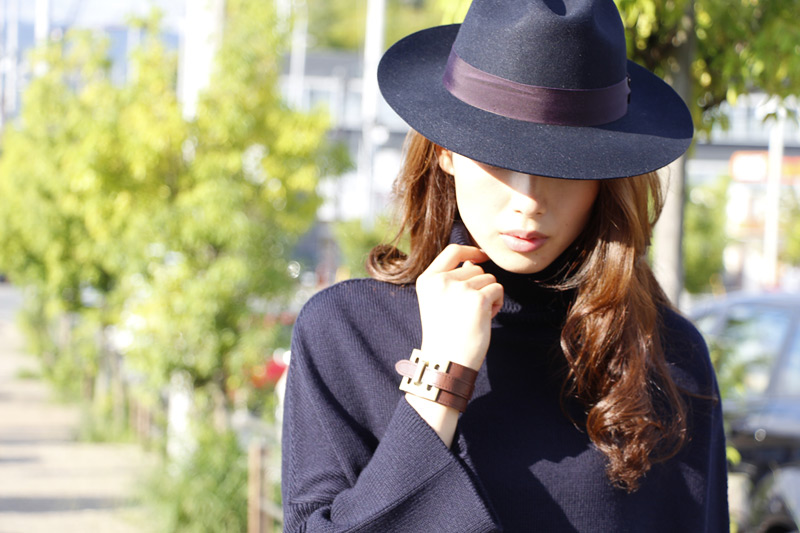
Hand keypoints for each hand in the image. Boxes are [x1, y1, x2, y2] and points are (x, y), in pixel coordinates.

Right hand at [415, 244, 503, 369]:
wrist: (446, 362)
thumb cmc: (445, 335)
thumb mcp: (437, 302)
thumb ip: (451, 279)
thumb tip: (474, 261)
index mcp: (427, 280)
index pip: (452, 250)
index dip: (470, 250)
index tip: (480, 256)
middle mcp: (442, 281)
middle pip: (475, 267)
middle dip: (479, 285)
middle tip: (469, 310)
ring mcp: (460, 288)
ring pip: (489, 278)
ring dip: (488, 295)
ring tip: (474, 317)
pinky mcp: (478, 299)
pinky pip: (498, 290)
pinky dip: (496, 304)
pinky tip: (484, 319)